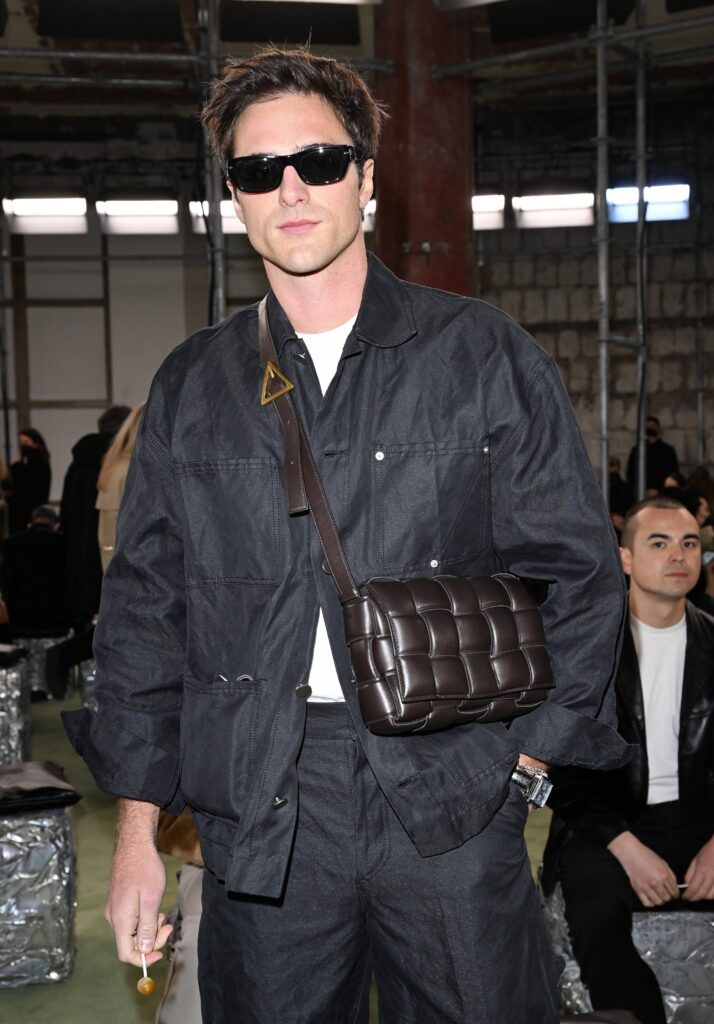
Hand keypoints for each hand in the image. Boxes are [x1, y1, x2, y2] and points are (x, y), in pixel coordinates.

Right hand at [104, 799, 171, 966]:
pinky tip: (153, 907)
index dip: (143, 959)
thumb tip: (144, 951)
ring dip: (149, 929)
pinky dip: (144, 919)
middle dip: (151, 940)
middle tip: (168, 925)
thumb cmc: (144, 869)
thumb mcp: (151, 899)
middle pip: (130, 943)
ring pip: (131, 931)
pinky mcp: (118, 902)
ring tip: (162, 914)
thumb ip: (147, 926)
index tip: (161, 953)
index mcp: (121, 920)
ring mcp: (114, 909)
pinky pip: (130, 920)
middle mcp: (113, 918)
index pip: (126, 953)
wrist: (134, 845)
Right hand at [607, 831, 679, 906]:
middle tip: (667, 894)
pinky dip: (651, 903)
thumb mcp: (663, 862)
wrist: (630, 852)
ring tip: (659, 896)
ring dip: (660, 900)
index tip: (674, 894)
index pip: (674, 891)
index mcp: (663, 875)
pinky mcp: (638, 889)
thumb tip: (675, 886)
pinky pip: (647, 903)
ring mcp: (646, 887)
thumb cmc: (645, 855)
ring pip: (658, 902)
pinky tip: (651, 898)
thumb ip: (671, 875)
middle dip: (669, 897)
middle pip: (667, 898)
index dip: (676, 894)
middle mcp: (656, 882)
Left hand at [682, 835, 713, 901]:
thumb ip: (690, 874)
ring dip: (704, 897)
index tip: (685, 897)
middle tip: (690, 897)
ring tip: (699, 893)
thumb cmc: (708, 853)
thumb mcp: (695, 860)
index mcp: (702, 871)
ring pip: (711, 897)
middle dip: (694, 898)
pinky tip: (708, 891)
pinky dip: (712, 895)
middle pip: (702, 895)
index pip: (693, 888)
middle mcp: (711, 877)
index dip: (688, 895)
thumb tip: (687, 885)